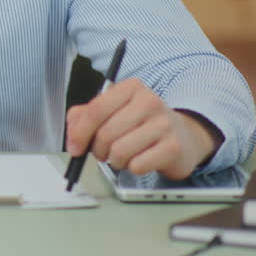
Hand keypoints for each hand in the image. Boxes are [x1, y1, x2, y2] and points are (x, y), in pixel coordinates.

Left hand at [65, 78, 222, 179]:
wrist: (183, 136)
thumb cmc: (142, 124)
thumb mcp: (113, 111)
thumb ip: (86, 116)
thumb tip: (72, 132)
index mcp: (130, 88)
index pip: (95, 111)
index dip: (79, 133)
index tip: (74, 148)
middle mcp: (149, 101)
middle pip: (105, 134)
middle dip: (98, 150)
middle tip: (104, 152)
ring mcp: (163, 124)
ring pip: (119, 151)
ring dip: (115, 160)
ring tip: (123, 155)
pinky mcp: (172, 147)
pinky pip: (137, 165)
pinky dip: (132, 168)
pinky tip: (140, 160)